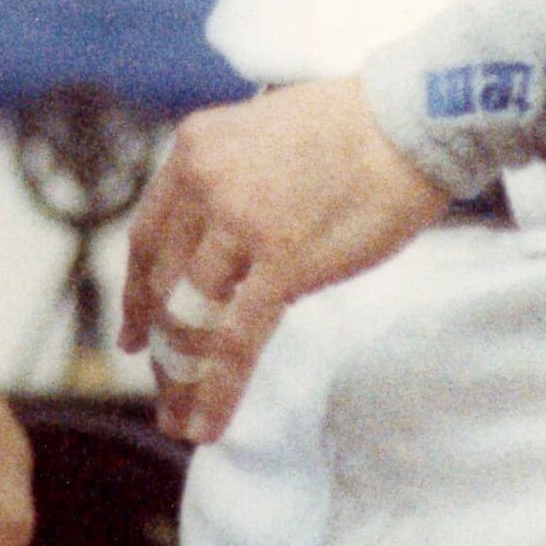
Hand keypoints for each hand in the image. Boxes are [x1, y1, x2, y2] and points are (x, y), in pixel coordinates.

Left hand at [116, 80, 450, 444]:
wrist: (410, 121)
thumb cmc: (352, 128)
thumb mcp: (261, 135)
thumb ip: (229, 185)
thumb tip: (220, 250)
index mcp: (193, 149)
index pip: (148, 238)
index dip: (136, 295)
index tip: (134, 334)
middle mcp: (204, 182)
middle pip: (162, 285)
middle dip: (160, 348)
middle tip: (162, 391)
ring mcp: (240, 221)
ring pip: (190, 318)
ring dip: (181, 379)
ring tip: (180, 422)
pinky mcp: (282, 261)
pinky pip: (236, 339)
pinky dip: (216, 389)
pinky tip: (207, 424)